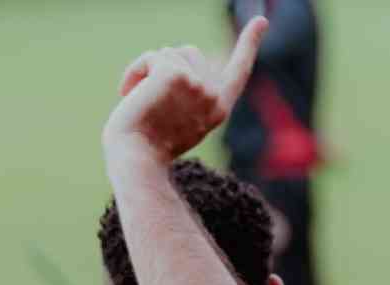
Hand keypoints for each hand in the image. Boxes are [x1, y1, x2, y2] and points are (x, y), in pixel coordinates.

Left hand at [102, 17, 267, 164]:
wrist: (137, 158)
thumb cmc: (150, 144)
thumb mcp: (182, 119)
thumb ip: (192, 93)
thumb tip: (188, 56)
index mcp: (219, 109)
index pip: (238, 70)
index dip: (249, 44)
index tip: (261, 21)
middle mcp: (213, 96)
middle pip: (190, 51)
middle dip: (166, 65)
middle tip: (150, 97)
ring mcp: (197, 85)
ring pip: (168, 52)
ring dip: (148, 70)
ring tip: (139, 99)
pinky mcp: (176, 75)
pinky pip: (150, 57)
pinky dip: (134, 73)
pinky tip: (128, 95)